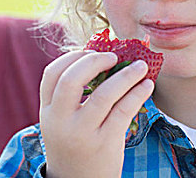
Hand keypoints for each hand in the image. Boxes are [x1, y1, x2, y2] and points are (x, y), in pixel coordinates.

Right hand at [39, 51, 153, 177]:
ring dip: (126, 75)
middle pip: (72, 80)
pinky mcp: (105, 142)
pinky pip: (124, 111)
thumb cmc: (74, 144)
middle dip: (95, 61)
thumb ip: (71, 95)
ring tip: (141, 65)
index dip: (72, 56)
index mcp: (48, 111)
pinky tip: (147, 85)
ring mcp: (83, 133)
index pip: (52, 74)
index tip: (91, 51)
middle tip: (114, 56)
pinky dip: (138, 93)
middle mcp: (60, 121)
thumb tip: (101, 58)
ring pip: (104, 95)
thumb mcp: (62, 121)